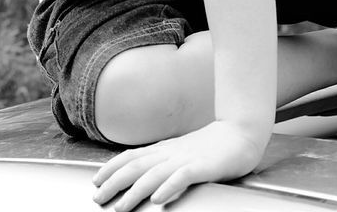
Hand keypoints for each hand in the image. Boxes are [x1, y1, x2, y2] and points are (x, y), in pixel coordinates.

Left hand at [91, 121, 267, 211]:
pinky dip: (168, 187)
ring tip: (121, 206)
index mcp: (165, 150)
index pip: (131, 157)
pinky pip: (183, 177)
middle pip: (136, 167)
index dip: (111, 168)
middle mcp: (171, 153)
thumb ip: (163, 161)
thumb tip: (142, 174)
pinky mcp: (204, 166)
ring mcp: (186, 159)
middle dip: (114, 183)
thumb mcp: (181, 151)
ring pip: (155, 174)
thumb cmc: (212, 146)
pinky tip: (158, 199)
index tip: (95, 180)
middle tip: (98, 198)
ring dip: (135, 191)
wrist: (241, 132)